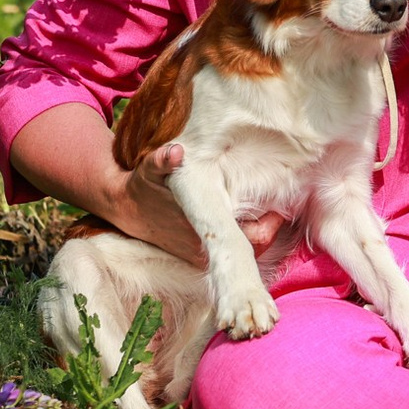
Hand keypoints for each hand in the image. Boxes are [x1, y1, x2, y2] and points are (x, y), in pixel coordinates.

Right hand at [116, 142, 290, 268]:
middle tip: (282, 201)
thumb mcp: (150, 169)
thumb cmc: (144, 187)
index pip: (251, 238)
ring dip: (261, 229)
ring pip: (248, 249)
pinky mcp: (201, 255)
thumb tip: (174, 153)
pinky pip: (236, 248)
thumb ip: (162, 160)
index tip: (281, 203)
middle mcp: (203, 249)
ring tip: (271, 205)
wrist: (127, 210)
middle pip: (255, 246)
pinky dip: (248, 233)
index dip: (270, 223)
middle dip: (270, 225)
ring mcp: (203, 255)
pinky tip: (254, 214)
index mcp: (199, 230)